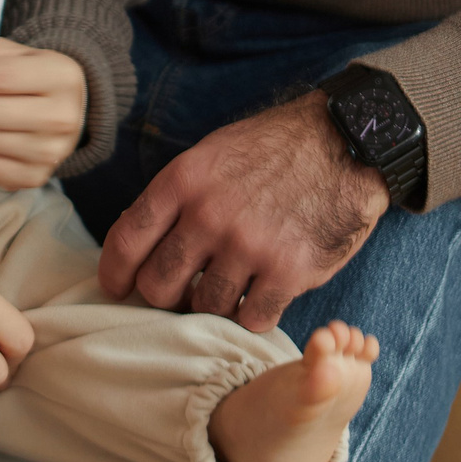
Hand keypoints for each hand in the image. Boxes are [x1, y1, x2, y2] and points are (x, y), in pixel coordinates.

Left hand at [97, 93, 387, 331]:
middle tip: (179, 292)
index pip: (128, 240)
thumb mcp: (212, 153)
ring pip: (205, 308)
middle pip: (159, 286)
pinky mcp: (288, 272)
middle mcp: (210, 215)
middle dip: (163, 296)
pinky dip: (252, 315)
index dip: (114, 273)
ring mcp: (249, 246)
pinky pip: (252, 319)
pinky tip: (259, 297)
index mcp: (184, 180)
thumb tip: (138, 242)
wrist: (345, 142)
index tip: (117, 287)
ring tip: (226, 289)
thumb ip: (176, 197)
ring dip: (212, 306)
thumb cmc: (275, 149)